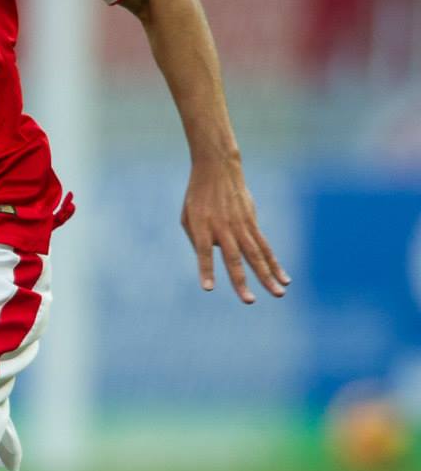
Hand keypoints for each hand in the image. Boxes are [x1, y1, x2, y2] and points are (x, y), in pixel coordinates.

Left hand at [182, 156, 288, 302]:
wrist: (218, 169)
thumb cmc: (198, 197)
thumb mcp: (187, 217)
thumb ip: (198, 240)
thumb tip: (216, 259)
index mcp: (201, 226)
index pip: (203, 252)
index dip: (206, 269)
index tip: (208, 288)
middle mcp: (223, 228)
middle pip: (234, 258)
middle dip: (242, 281)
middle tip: (249, 301)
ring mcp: (240, 225)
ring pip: (256, 255)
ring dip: (267, 276)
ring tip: (278, 293)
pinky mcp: (252, 223)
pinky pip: (265, 246)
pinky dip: (274, 263)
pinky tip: (283, 278)